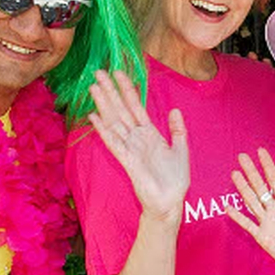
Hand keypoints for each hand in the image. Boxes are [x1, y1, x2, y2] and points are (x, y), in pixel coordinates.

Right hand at [89, 69, 189, 223]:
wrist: (170, 202)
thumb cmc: (174, 180)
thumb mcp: (181, 149)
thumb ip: (178, 130)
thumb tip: (175, 110)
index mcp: (149, 134)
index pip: (135, 106)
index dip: (127, 89)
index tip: (118, 72)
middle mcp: (137, 138)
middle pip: (120, 110)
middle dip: (110, 91)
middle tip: (98, 72)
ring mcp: (130, 148)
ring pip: (114, 122)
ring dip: (104, 105)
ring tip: (93, 87)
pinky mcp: (128, 161)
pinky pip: (114, 142)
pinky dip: (104, 130)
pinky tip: (94, 117)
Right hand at [225, 148, 274, 267]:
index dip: (268, 165)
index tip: (260, 151)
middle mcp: (274, 209)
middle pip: (260, 186)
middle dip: (251, 172)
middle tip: (242, 156)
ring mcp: (267, 221)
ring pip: (252, 201)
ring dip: (243, 188)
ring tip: (234, 174)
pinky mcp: (262, 236)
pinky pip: (248, 224)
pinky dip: (239, 217)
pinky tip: (229, 208)